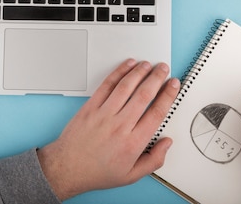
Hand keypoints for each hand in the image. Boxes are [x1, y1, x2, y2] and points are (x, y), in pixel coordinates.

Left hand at [37, 59, 179, 199]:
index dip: (168, 95)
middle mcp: (120, 126)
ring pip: (126, 86)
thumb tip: (167, 143)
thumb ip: (154, 160)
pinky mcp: (90, 107)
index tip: (173, 86)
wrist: (67, 168)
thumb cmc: (97, 171)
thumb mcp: (131, 175)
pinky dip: (119, 73)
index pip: (157, 112)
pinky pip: (107, 85)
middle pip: (144, 95)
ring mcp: (104, 115)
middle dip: (157, 78)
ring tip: (148, 64)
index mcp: (133, 143)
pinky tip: (127, 66)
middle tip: (163, 69)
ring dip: (139, 72)